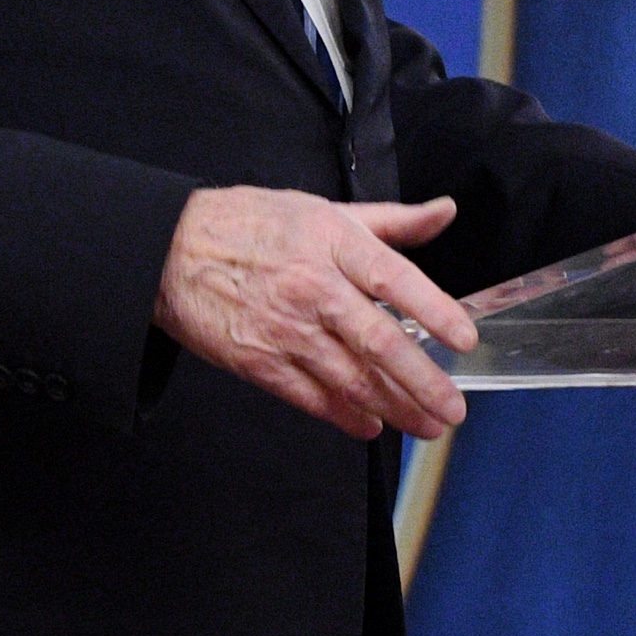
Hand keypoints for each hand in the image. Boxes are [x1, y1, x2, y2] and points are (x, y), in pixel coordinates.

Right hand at [155, 186, 478, 442]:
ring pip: (349, 378)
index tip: (465, 338)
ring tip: (427, 425)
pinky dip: (344, 416)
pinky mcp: (258, 361)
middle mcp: (312, 287)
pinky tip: (370, 425)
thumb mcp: (324, 209)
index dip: (434, 311)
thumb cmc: (250, 225)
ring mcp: (284, 329)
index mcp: (333, 243)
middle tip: (454, 409)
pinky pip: (310, 397)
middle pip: (377, 340)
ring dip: (393, 407)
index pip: (394, 279)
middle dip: (421, 381)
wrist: (170, 250)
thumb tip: (444, 212)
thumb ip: (391, 220)